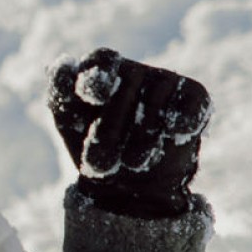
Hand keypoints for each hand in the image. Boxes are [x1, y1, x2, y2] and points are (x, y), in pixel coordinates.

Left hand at [48, 49, 210, 217]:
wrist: (131, 192)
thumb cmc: (95, 151)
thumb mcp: (69, 123)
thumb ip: (60, 92)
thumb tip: (56, 66)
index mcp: (103, 70)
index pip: (103, 59)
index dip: (98, 75)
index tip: (92, 97)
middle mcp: (135, 70)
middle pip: (128, 82)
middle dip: (111, 129)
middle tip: (99, 165)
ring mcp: (166, 80)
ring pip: (157, 102)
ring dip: (143, 139)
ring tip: (132, 164)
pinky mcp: (195, 96)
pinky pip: (190, 103)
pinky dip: (181, 121)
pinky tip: (173, 134)